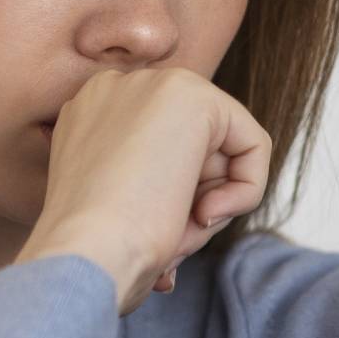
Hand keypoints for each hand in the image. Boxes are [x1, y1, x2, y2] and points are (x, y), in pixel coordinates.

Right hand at [16, 66, 271, 315]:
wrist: (84, 253)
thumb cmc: (98, 251)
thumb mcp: (122, 211)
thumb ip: (158, 190)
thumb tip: (200, 207)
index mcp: (88, 116)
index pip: (161, 152)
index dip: (173, 202)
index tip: (157, 234)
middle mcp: (114, 89)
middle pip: (195, 148)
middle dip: (196, 201)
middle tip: (173, 240)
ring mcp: (152, 84)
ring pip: (224, 150)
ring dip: (213, 204)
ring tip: (178, 232)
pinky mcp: (193, 95)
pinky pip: (254, 144)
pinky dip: (247, 191)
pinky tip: (207, 214)